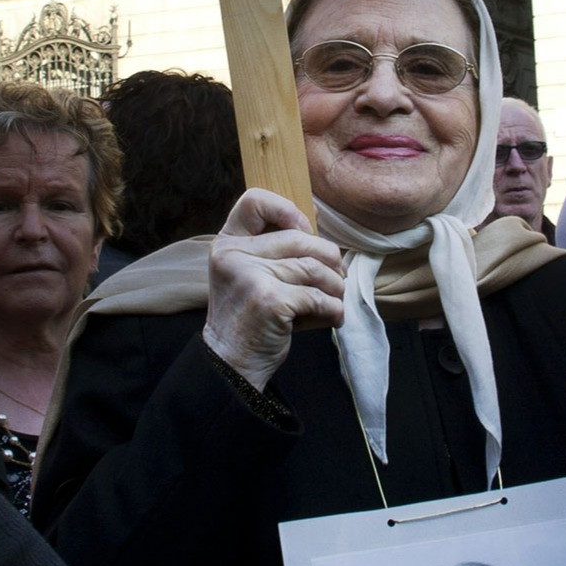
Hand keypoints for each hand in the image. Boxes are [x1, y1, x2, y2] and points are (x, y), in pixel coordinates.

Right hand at [203, 188, 343, 391]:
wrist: (232, 364)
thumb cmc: (250, 320)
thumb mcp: (248, 276)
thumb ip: (271, 251)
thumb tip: (317, 224)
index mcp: (227, 245)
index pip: (254, 201)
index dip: (287, 210)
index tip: (304, 232)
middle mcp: (234, 256)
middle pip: (299, 238)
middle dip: (329, 259)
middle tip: (338, 278)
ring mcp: (251, 276)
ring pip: (314, 268)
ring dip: (336, 287)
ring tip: (335, 300)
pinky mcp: (270, 300)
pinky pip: (317, 296)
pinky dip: (333, 309)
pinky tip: (332, 318)